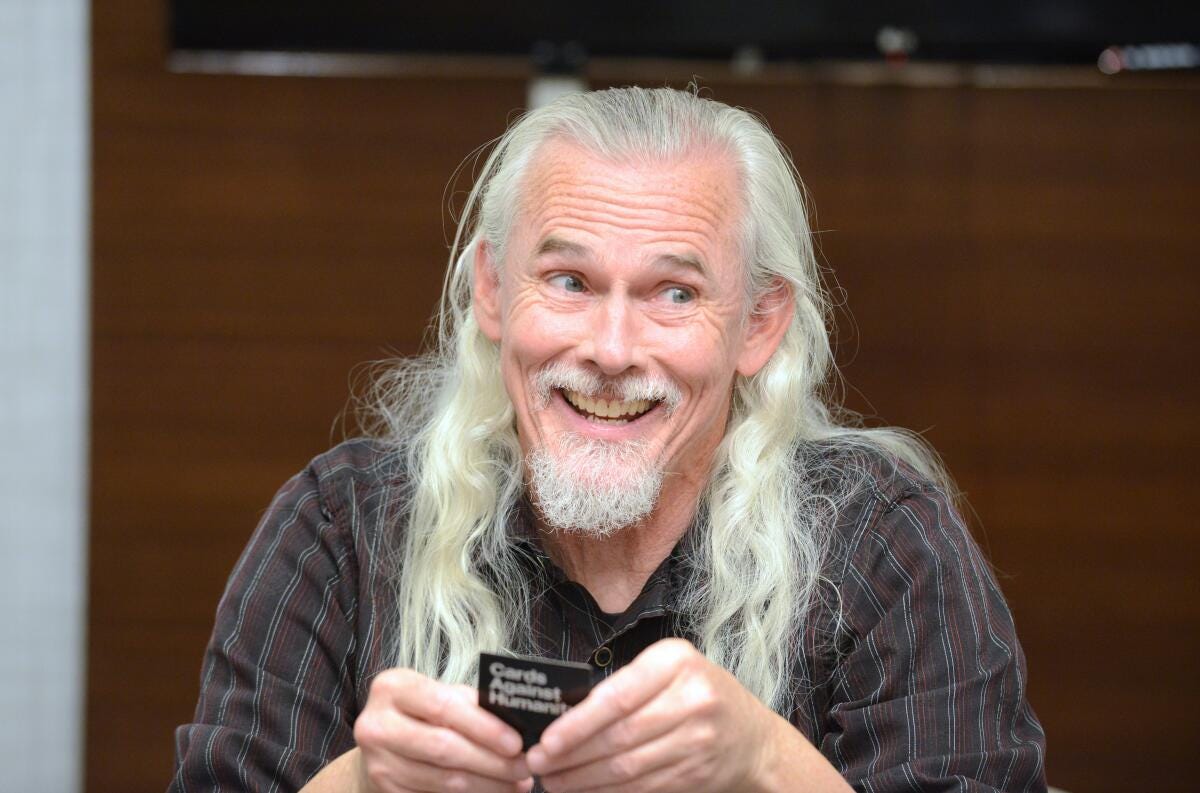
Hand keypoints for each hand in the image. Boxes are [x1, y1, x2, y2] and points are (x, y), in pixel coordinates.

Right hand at [352, 668, 533, 792]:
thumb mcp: (439, 693)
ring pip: (444, 780)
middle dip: (492, 761)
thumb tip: (517, 722)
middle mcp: (377, 725)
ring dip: (488, 785)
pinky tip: (493, 792)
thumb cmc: (421, 711)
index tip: (516, 742)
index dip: (483, 727)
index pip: (443, 707)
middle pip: (444, 748)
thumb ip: (471, 703)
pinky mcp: (384, 790)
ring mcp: (378, 763)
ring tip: (518, 783)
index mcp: (393, 687)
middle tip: (525, 767)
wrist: (381, 740)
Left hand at [525, 638, 780, 792]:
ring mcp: (698, 740)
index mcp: (676, 661)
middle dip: (572, 755)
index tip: (547, 740)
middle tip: (538, 763)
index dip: (578, 723)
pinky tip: (586, 791)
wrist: (752, 737)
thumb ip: (623, 684)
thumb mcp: (667, 669)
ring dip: (584, 779)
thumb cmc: (695, 693)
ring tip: (554, 781)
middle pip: (619, 736)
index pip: (618, 697)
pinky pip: (642, 788)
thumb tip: (562, 713)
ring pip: (627, 767)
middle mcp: (692, 699)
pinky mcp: (697, 774)